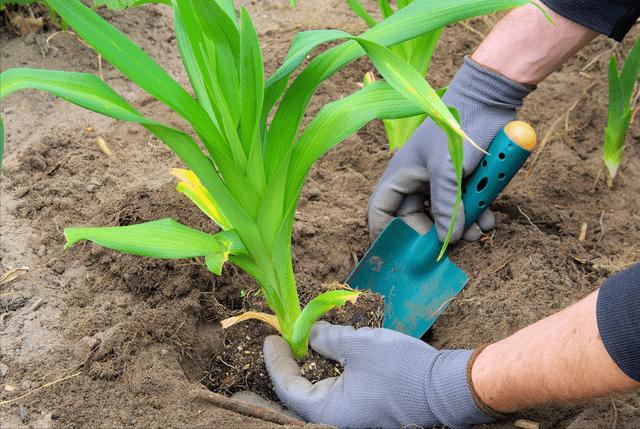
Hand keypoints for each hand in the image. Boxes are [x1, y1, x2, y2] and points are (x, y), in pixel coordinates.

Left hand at [263, 321, 492, 428]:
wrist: (445, 386)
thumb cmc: (402, 369)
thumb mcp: (358, 346)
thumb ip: (326, 339)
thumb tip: (309, 333)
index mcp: (329, 412)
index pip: (288, 389)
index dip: (276, 362)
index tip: (271, 337)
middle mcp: (338, 418)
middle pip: (299, 395)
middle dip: (284, 370)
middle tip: (277, 344)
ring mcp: (352, 415)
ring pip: (318, 392)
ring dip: (305, 370)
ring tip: (295, 346)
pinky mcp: (365, 406)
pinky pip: (336, 390)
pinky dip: (326, 372)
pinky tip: (323, 355)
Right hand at [367, 56, 534, 243]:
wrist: (489, 97)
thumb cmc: (458, 127)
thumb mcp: (448, 170)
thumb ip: (446, 206)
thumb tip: (448, 240)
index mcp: (400, 175)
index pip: (380, 212)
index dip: (385, 235)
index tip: (402, 254)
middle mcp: (414, 180)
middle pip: (414, 219)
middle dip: (434, 234)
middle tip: (455, 244)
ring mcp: (437, 180)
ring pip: (441, 214)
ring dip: (459, 226)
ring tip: (478, 232)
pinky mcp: (459, 178)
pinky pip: (461, 204)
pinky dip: (474, 214)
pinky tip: (488, 219)